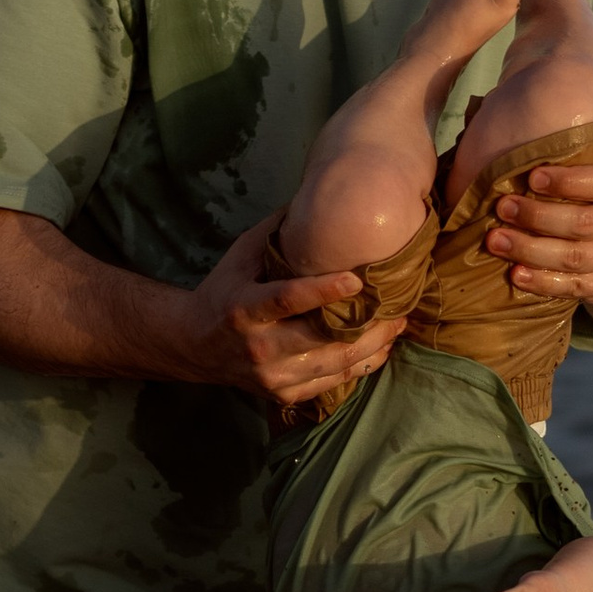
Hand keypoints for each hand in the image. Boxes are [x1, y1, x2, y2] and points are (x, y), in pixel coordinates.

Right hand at [168, 215, 404, 407]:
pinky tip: (380, 349)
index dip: (323, 291)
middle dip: (366, 325)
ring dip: (372, 346)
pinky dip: (360, 366)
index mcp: (244, 309)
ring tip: (397, 324)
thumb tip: (319, 197)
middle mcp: (259, 348)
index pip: (287, 299)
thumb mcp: (240, 256)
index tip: (358, 279)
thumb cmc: (224, 290)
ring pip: (334, 365)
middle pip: (321, 340)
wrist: (194, 344)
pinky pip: (332, 382)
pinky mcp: (283, 394)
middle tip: (397, 306)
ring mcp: (272, 376)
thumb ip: (278, 232)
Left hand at [477, 157, 592, 303]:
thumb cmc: (580, 182)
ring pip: (577, 259)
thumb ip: (562, 150)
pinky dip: (544, 282)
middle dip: (537, 217)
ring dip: (531, 250)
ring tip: (496, 240)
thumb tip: (513, 129)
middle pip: (584, 225)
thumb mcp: (582, 159)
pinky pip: (578, 288)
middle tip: (501, 208)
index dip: (567, 182)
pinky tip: (516, 274)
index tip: (531, 177)